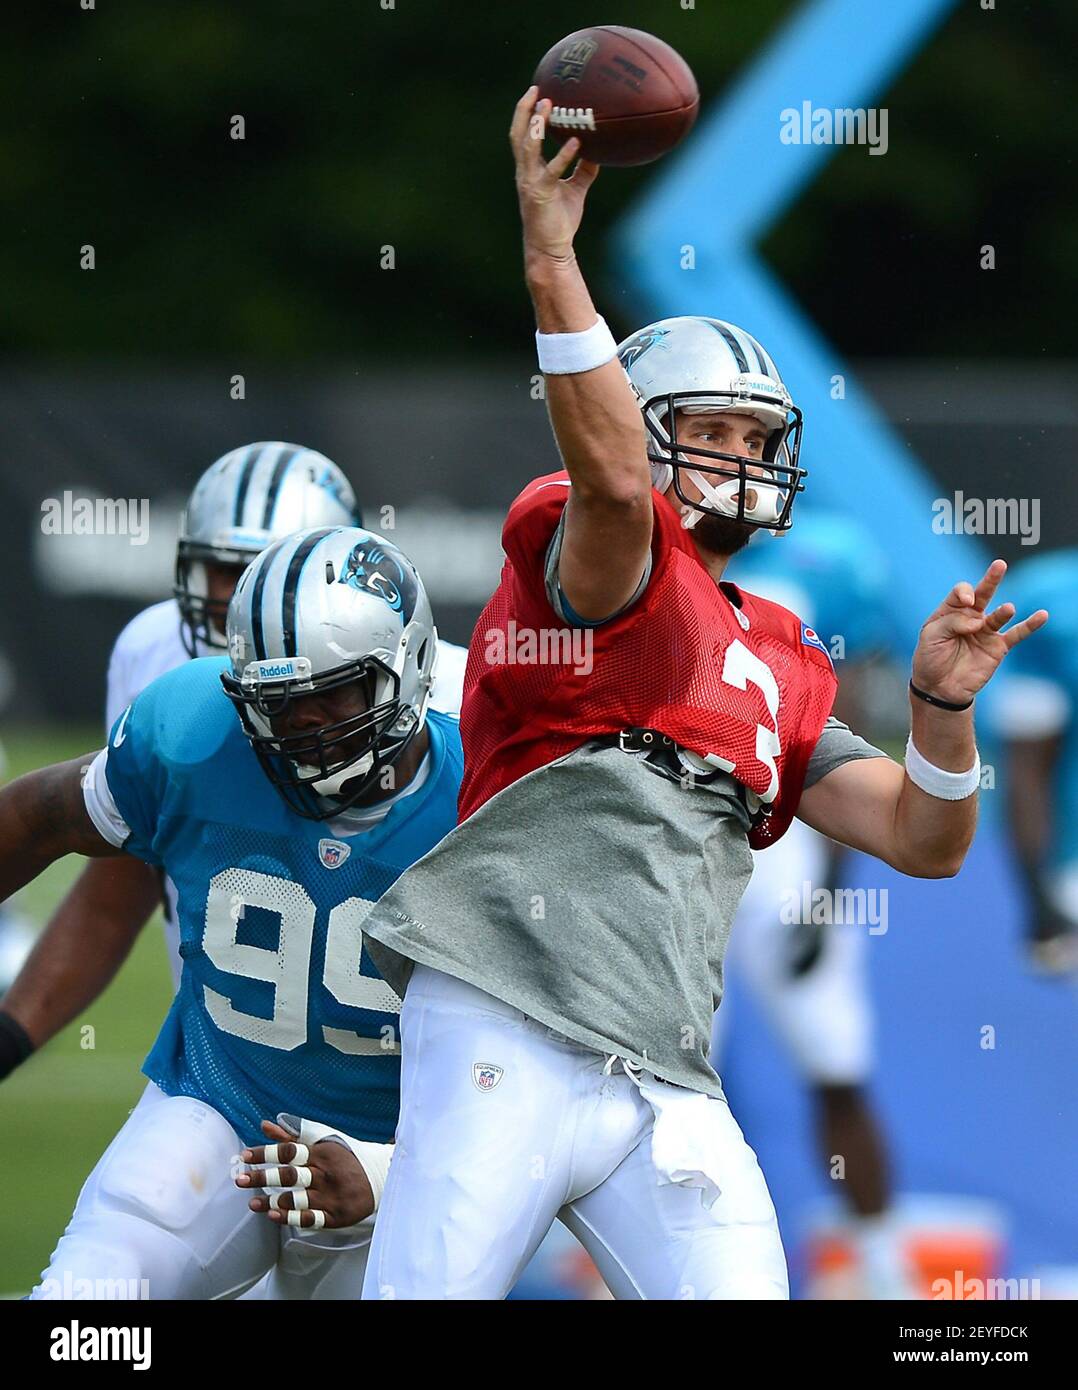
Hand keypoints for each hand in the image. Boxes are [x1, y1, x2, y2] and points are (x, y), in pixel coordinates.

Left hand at [235, 1120, 373, 1229]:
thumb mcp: (322, 1142)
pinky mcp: (335, 1215)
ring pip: (297, 1199)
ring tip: (251, 1204)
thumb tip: (264, 1125)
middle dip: (262, 1177)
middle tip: (239, 1180)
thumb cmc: (344, 1158)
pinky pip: (310, 1218)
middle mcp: (324, 1173)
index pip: (288, 1151)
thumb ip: (292, 1136)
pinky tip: (274, 1216)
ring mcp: (330, 1195)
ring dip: (272, 1202)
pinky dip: (291, 1217)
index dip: (265, 1153)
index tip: (245, 1155)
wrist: (379, 1178)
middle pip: (289, 1175)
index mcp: (320, 1153)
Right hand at [510, 86, 599, 262]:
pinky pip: (552, 170)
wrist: (551, 249)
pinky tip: (575, 142)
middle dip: (524, 111)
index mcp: (530, 170)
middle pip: (518, 135)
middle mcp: (525, 173)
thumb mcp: (576, 190)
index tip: (536, 92)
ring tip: (547, 106)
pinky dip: (563, 155)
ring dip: (536, 125)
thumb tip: (599, 150)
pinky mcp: (541, 194)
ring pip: (527, 148)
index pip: (523, 136)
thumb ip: (584, 169)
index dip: (526, 114)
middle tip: (536, 89)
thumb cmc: (560, 221)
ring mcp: (530, 182)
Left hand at [911, 559, 1047, 705]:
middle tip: (999, 565)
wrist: (938, 688)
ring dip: (1004, 611)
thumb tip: (978, 621)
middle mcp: (970, 617)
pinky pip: (1017, 634)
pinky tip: (1042, 615)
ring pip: (1000, 615)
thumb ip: (952, 622)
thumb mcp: (931, 636)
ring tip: (1008, 608)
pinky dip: (1030, 625)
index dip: (964, 593)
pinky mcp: (997, 647)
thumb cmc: (930, 658)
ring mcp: (985, 631)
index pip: (961, 593)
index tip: (966, 602)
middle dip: (991, 580)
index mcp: (951, 611)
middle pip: (983, 594)